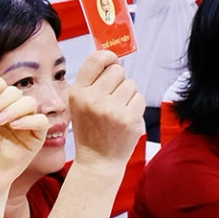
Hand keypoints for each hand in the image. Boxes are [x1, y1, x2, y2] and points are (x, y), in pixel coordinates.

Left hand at [0, 74, 49, 202]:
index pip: (0, 87)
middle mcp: (9, 113)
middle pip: (15, 92)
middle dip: (2, 98)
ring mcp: (23, 125)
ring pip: (29, 103)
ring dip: (14, 108)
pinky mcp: (34, 139)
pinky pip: (41, 121)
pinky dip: (29, 120)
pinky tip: (14, 126)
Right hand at [65, 50, 145, 172]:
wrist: (98, 161)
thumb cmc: (90, 130)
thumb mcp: (79, 104)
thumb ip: (91, 82)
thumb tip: (112, 59)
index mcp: (78, 93)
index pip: (96, 60)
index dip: (108, 57)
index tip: (112, 61)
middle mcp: (93, 99)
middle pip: (118, 71)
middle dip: (119, 80)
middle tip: (113, 96)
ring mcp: (112, 110)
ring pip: (131, 84)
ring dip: (128, 95)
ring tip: (118, 110)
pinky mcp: (129, 119)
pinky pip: (140, 98)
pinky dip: (135, 106)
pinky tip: (125, 118)